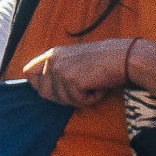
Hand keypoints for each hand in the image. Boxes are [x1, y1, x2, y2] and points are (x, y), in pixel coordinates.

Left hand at [22, 39, 137, 109]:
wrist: (127, 57)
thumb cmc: (106, 61)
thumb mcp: (75, 60)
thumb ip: (59, 70)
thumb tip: (43, 91)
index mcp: (52, 54)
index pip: (28, 72)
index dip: (39, 85)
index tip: (56, 89)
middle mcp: (52, 60)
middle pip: (44, 92)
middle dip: (63, 97)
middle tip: (83, 89)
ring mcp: (60, 70)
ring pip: (61, 100)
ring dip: (80, 98)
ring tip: (94, 84)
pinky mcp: (71, 80)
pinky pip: (77, 102)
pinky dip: (91, 99)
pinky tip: (100, 86)